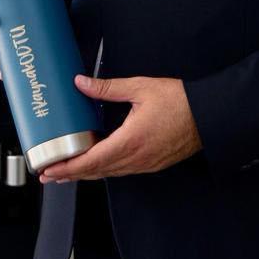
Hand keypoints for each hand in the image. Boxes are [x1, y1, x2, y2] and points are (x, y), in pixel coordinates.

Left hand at [37, 75, 201, 181]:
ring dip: (86, 174)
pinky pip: (123, 171)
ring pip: (109, 174)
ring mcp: (145, 164)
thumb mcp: (140, 88)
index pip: (90, 161)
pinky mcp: (153, 163)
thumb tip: (82, 83)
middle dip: (70, 175)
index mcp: (129, 141)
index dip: (66, 168)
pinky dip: (105, 170)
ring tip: (68, 171)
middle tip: (48, 175)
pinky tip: (98, 164)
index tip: (49, 170)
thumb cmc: (180, 102)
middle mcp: (136, 158)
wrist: (210, 115)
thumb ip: (108, 88)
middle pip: (96, 173)